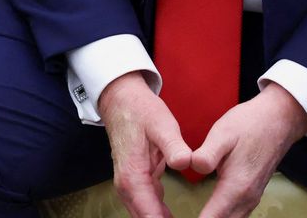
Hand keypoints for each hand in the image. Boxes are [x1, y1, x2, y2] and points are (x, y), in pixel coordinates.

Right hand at [98, 71, 193, 217]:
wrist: (121, 101)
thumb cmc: (141, 112)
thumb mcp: (161, 124)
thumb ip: (174, 146)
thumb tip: (185, 163)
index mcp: (133, 177)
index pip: (150, 216)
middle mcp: (128, 186)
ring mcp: (130, 185)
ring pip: (145, 216)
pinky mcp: (137, 182)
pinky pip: (148, 207)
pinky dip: (160, 216)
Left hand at [191, 83, 306, 217]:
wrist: (278, 120)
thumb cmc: (249, 125)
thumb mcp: (223, 134)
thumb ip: (207, 155)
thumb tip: (192, 167)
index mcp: (236, 187)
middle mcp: (246, 198)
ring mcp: (252, 198)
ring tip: (193, 217)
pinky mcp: (252, 194)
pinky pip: (237, 216)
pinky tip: (209, 214)